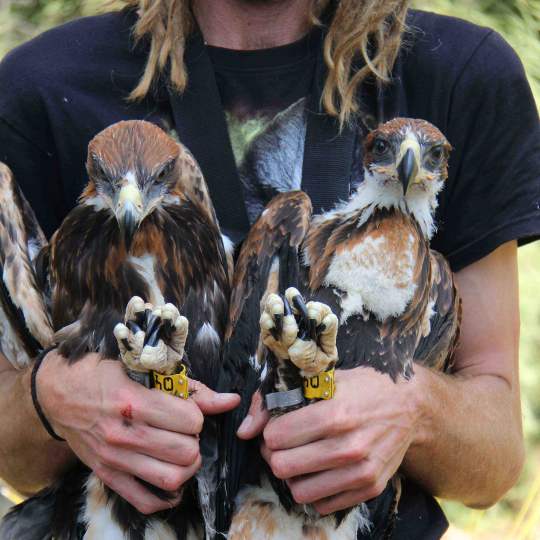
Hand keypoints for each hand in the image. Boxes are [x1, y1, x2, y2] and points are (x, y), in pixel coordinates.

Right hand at [37, 350, 239, 513]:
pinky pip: (145, 502)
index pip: (191, 421)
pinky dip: (167, 496)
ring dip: (186, 467)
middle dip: (194, 441)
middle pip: (186, 452)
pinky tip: (171, 478)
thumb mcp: (143, 370)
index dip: (196, 416)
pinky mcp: (107, 476)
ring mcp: (115, 459)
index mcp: (135, 401)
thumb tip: (232, 400)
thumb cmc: (102, 374)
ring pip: (171, 479)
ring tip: (181, 452)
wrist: (56, 394)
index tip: (187, 411)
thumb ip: (191, 387)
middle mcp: (124, 434)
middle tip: (185, 432)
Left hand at [237, 367, 418, 514]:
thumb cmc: (363, 387)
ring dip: (293, 476)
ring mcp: (361, 471)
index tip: (276, 427)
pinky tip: (320, 470)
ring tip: (300, 457)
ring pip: (299, 492)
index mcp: (334, 413)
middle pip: (282, 467)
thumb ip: (277, 400)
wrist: (410, 406)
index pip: (276, 437)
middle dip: (275, 455)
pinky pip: (322, 504)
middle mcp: (348, 446)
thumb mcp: (322, 379)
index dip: (269, 432)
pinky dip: (314, 490)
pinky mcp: (370, 488)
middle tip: (283, 445)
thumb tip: (245, 430)